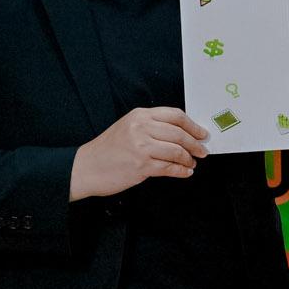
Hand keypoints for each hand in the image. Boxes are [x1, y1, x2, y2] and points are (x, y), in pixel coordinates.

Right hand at [70, 106, 208, 200]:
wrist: (85, 168)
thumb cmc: (107, 150)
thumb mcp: (128, 127)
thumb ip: (152, 126)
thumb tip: (182, 133)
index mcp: (140, 115)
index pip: (175, 115)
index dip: (193, 125)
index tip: (202, 133)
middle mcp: (141, 128)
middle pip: (180, 133)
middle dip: (195, 144)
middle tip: (202, 150)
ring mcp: (141, 147)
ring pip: (177, 151)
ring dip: (188, 159)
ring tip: (192, 163)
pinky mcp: (141, 166)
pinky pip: (170, 168)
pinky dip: (181, 171)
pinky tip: (185, 172)